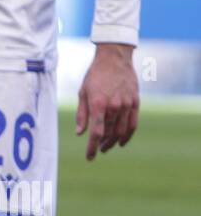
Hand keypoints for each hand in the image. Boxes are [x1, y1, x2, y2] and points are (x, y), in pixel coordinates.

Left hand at [76, 43, 138, 160]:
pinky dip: (128, 134)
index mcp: (98, 104)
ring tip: (108, 146)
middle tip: (98, 150)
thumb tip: (80, 133)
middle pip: (109, 133)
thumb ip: (82, 114)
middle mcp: (114, 106)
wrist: (115, 58)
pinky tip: (122, 141)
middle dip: (103, 145)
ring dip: (114, 141)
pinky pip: (133, 123)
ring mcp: (126, 104)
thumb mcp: (83, 93)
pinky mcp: (135, 101)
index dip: (92, 147)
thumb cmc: (95, 75)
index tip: (89, 158)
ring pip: (122, 131)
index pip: (96, 133)